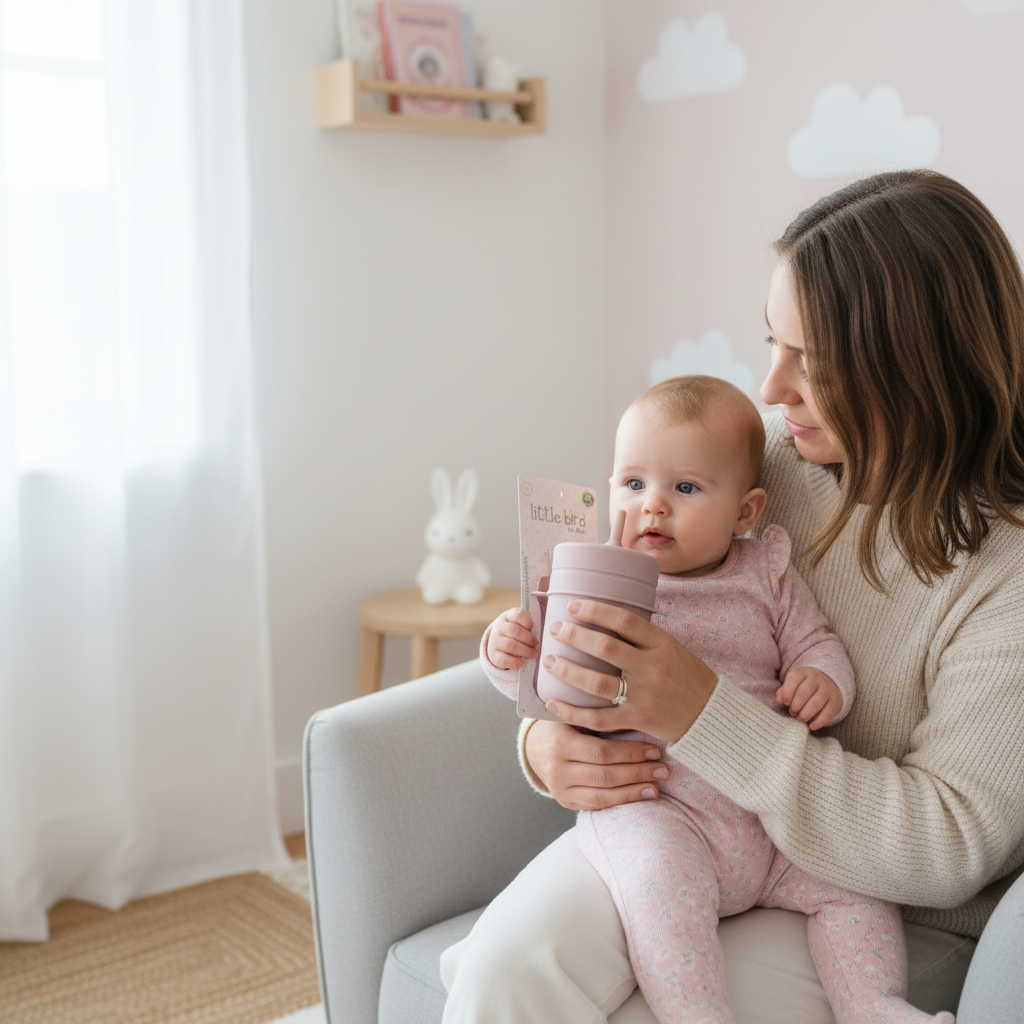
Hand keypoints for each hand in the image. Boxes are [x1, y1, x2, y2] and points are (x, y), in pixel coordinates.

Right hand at [486, 607, 538, 669]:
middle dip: (530, 640)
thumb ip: (528, 626)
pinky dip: (516, 662)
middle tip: (537, 645)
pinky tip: (523, 662)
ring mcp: (494, 641)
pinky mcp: (493, 655)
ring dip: (526, 651)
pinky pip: (504, 660)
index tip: (533, 629)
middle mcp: (499, 627)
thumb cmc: (514, 633)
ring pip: (512, 646)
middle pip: (516, 631)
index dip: (529, 623)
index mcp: (507, 616)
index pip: (519, 615)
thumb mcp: (519, 624)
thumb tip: (542, 638)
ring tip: (534, 654)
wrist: (497, 644)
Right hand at [524, 718, 669, 809]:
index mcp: (560, 742)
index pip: (602, 751)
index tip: (655, 749)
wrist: (534, 746)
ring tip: (657, 785)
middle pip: (605, 775)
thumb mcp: (573, 713)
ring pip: (603, 794)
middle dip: (638, 772)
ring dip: (634, 790)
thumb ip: (597, 716)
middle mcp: (557, 769)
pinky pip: (597, 805)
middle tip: (664, 768)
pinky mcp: (565, 802)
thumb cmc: (562, 723)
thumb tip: (639, 714)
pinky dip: (621, 801)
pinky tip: (641, 795)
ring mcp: (560, 789)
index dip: (631, 752)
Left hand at [539, 600, 718, 744]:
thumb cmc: (687, 676)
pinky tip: (554, 703)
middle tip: (555, 630)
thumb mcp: (671, 647)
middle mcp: (652, 667)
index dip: (595, 611)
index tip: (573, 606)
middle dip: (574, 636)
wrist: (710, 714)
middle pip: (605, 648)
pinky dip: (573, 712)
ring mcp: (644, 695)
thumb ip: (642, 637)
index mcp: (661, 644)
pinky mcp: (637, 719)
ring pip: (596, 682)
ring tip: (550, 660)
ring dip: (568, 670)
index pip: (624, 620)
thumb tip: (603, 618)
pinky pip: (599, 718)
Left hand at [776, 666, 842, 729]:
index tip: (786, 703)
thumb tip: (779, 700)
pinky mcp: (835, 701)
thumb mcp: (793, 684)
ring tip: (800, 718)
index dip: (787, 693)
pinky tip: (811, 726)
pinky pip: (828, 713)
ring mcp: (827, 689)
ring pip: (816, 703)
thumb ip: (784, 691)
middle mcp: (816, 679)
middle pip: (804, 693)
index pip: (793, 680)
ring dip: (805, 714)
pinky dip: (818, 722)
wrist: (829, 682)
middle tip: (792, 712)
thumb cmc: (804, 686)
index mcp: (803, 673)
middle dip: (795, 706)